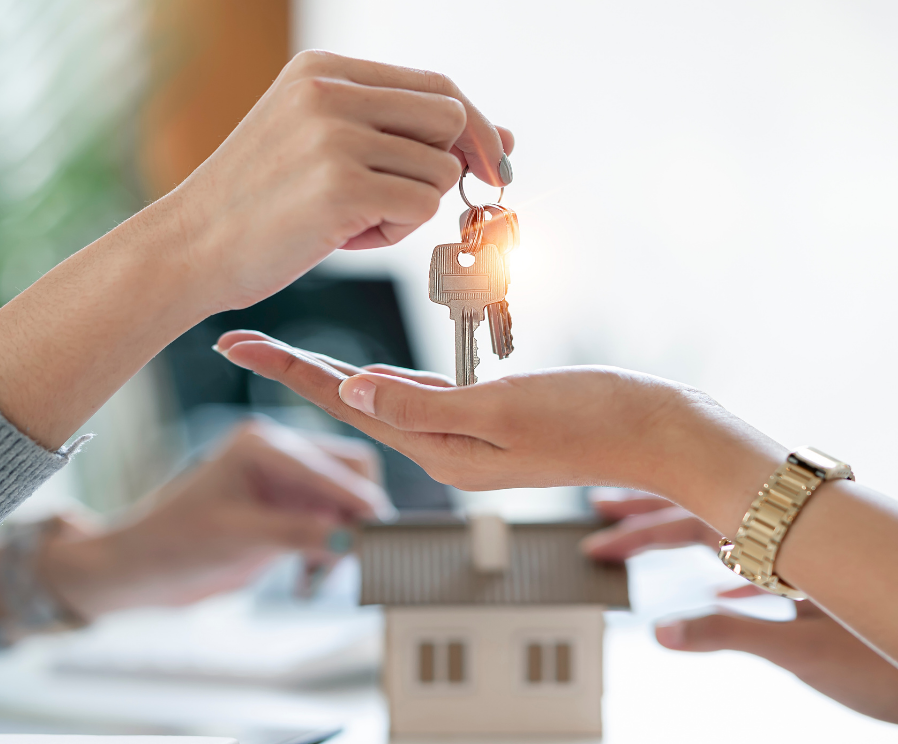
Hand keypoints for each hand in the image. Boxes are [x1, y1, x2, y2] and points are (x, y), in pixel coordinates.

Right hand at [0, 51, 511, 448]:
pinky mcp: (340, 187)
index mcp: (323, 71)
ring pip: (438, 171)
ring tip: (350, 222)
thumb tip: (499, 142)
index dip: (473, 129)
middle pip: (450, 119)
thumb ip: (394, 130)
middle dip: (454, 167)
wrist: (188, 249)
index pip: (436, 85)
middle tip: (415, 203)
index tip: (490, 167)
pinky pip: (421, 208)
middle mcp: (330, 92)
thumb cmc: (256, 206)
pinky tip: (344, 238)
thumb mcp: (314, 142)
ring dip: (409, 209)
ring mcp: (335, 137)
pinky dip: (395, 234)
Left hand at [39, 418, 392, 615]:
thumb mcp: (238, 538)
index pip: (332, 467)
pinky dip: (330, 549)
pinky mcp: (286, 507)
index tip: (384, 536)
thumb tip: (352, 540)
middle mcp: (279, 452)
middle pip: (350, 473)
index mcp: (262, 444)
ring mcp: (284, 479)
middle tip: (355, 561)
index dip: (359, 503)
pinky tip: (309, 577)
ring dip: (345, 538)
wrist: (140, 568)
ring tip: (320, 576)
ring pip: (345, 500)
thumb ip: (298, 534)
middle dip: (356, 518)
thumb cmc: (173, 544)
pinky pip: (330, 521)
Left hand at [212, 331, 782, 531]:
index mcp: (441, 450)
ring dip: (333, 377)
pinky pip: (422, 399)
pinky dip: (387, 380)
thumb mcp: (506, 411)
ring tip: (285, 353)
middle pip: (352, 403)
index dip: (289, 372)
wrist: (661, 432)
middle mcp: (445, 450)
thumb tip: (356, 393)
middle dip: (295, 372)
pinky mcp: (493, 421)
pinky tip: (369, 371)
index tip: (236, 345)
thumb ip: (429, 406)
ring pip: (383, 402)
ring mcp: (469, 439)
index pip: (346, 405)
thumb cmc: (596, 419)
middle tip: (240, 339)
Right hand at [582, 490, 897, 741]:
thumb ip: (730, 636)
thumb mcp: (802, 654)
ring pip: (728, 536)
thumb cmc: (893, 667)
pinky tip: (707, 590)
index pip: (699, 512)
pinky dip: (721, 575)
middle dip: (651, 513)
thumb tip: (660, 629)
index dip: (644, 517)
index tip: (599, 520)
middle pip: (707, 512)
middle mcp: (796, 539)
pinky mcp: (820, 590)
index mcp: (789, 540)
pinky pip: (757, 568)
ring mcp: (806, 562)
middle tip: (597, 516)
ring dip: (679, 536)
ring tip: (632, 538)